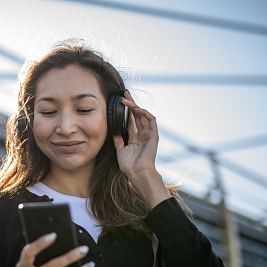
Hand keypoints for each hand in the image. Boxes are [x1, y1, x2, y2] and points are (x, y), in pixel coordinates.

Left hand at [113, 91, 170, 208]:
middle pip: (137, 115)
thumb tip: (113, 131)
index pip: (130, 120)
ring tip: (126, 99)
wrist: (137, 173)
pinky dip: (144, 113)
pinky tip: (135, 108)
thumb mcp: (120, 150)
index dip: (126, 111)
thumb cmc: (129, 166)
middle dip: (130, 103)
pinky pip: (151, 120)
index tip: (119, 101)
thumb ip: (118, 140)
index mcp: (135, 138)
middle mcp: (142, 134)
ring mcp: (149, 134)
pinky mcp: (154, 135)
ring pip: (143, 115)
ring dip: (135, 106)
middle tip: (123, 93)